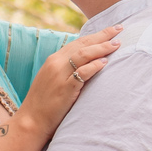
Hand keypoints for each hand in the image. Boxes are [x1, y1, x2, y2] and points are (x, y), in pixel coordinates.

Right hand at [15, 24, 121, 138]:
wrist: (31, 120)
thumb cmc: (44, 103)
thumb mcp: (52, 79)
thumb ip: (66, 69)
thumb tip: (86, 63)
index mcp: (53, 60)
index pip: (78, 42)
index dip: (95, 35)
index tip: (111, 30)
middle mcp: (55, 64)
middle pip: (82, 45)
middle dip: (102, 36)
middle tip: (119, 30)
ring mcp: (59, 76)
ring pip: (83, 55)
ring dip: (101, 48)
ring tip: (116, 45)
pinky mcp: (64, 89)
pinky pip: (82, 73)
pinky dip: (94, 66)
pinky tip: (105, 63)